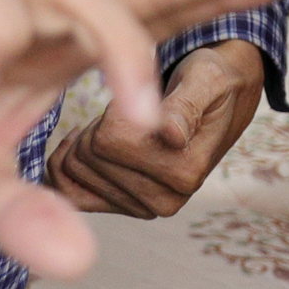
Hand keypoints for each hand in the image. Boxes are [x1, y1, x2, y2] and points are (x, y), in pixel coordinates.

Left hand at [44, 38, 266, 216]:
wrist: (222, 100)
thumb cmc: (210, 82)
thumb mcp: (205, 80)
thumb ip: (186, 106)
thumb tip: (172, 136)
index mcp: (185, 171)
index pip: (108, 140)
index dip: (114, 108)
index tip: (139, 94)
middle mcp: (167, 200)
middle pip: (88, 156)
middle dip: (97, 125)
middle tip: (128, 110)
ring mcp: (145, 208)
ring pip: (75, 171)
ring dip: (86, 141)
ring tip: (120, 125)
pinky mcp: (125, 208)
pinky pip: (72, 193)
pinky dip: (67, 165)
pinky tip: (84, 142)